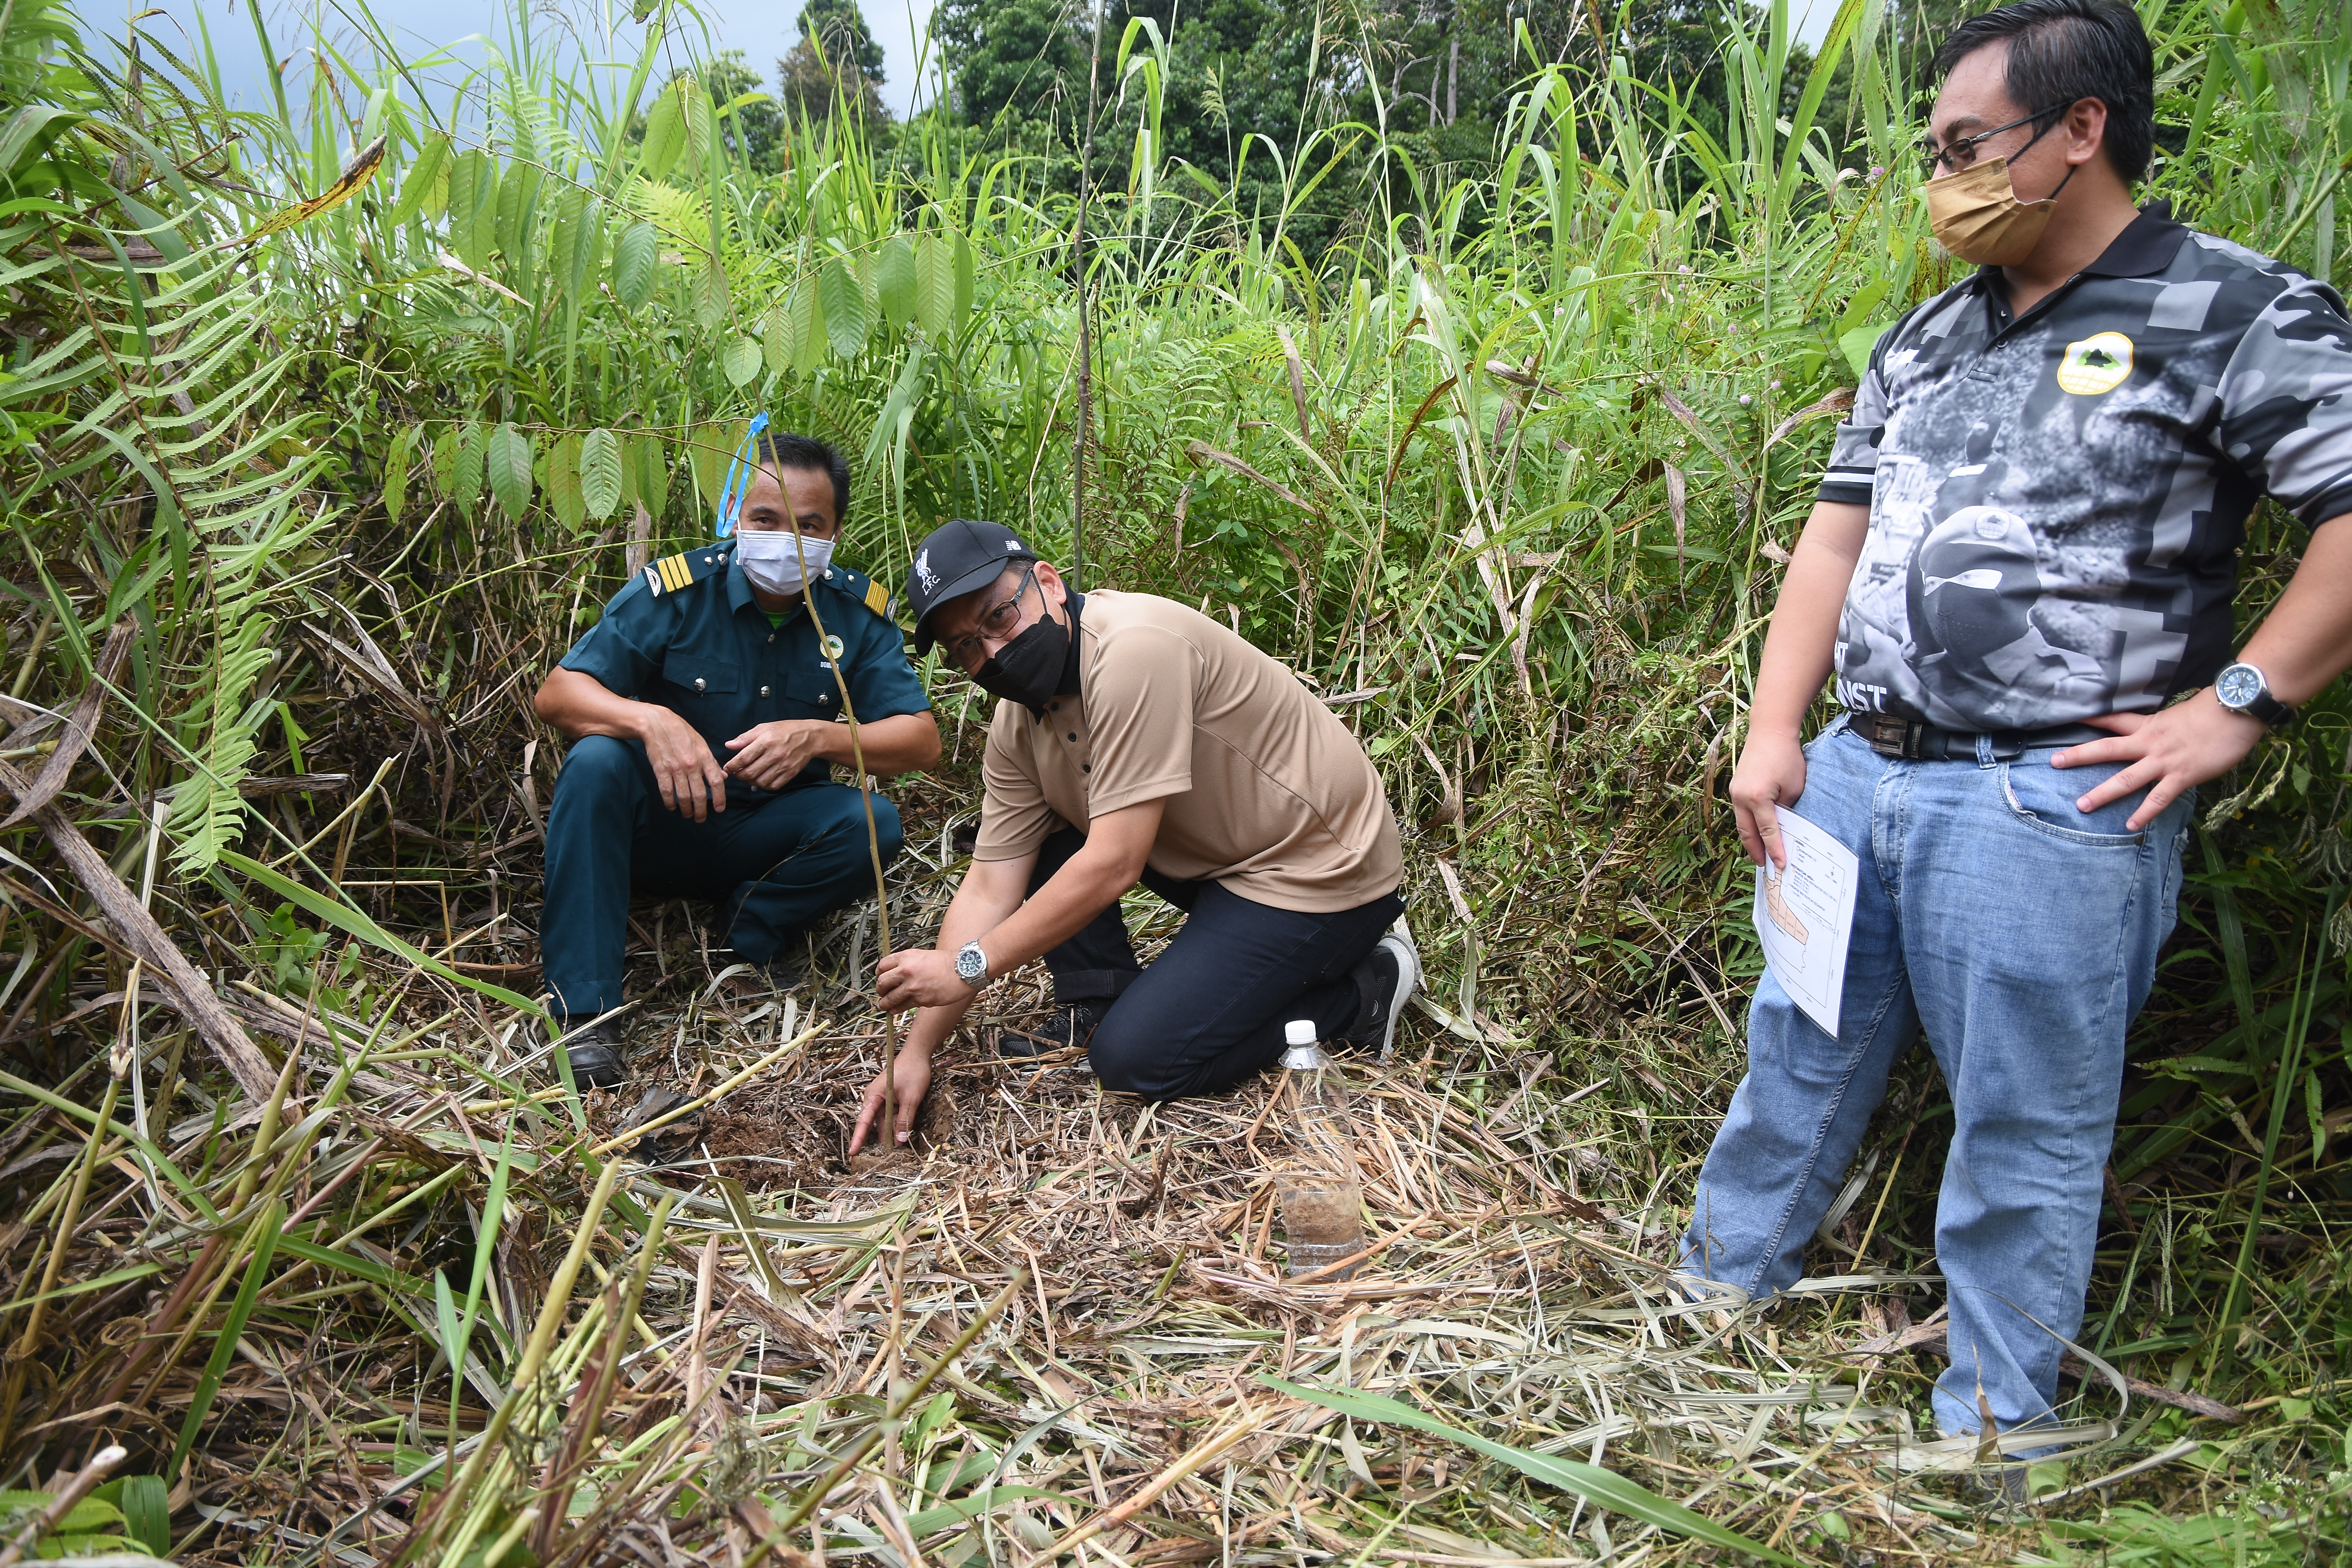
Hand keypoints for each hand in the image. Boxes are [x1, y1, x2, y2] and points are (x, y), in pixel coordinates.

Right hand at [638, 705, 728, 819]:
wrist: (657, 723)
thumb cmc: (682, 733)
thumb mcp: (701, 744)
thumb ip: (712, 762)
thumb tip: (723, 777)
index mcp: (704, 757)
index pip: (717, 782)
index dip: (720, 798)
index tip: (720, 809)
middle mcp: (692, 765)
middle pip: (700, 795)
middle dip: (702, 811)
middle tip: (701, 818)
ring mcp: (676, 769)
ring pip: (684, 797)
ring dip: (686, 810)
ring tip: (687, 815)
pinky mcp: (661, 770)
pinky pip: (667, 792)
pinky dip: (670, 803)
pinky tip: (672, 807)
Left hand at [724, 719, 838, 789]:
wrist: (810, 737)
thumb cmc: (785, 730)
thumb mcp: (764, 728)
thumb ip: (745, 738)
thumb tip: (728, 745)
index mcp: (766, 741)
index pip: (743, 758)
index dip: (731, 766)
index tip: (727, 768)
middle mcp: (774, 755)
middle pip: (749, 773)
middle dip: (739, 775)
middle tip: (737, 772)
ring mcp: (783, 766)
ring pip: (760, 782)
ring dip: (750, 781)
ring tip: (749, 775)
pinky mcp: (790, 774)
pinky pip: (772, 786)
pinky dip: (764, 785)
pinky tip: (762, 778)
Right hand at [849, 1049, 932, 1152]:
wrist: (919, 1054)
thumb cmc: (913, 1072)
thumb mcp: (911, 1098)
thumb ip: (905, 1119)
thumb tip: (900, 1140)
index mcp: (873, 1096)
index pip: (863, 1121)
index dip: (858, 1138)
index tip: (852, 1152)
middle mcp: (874, 1098)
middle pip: (872, 1123)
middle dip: (877, 1139)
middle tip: (879, 1157)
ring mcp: (882, 1098)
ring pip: (884, 1121)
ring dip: (889, 1133)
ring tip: (894, 1149)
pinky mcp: (890, 1098)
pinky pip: (890, 1115)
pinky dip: (895, 1124)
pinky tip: (901, 1136)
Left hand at [875, 947, 976, 1010]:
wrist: (963, 970)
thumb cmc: (945, 962)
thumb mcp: (922, 955)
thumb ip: (907, 962)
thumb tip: (895, 973)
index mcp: (906, 957)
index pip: (882, 966)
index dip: (879, 974)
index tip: (880, 978)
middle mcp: (906, 970)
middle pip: (882, 982)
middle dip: (880, 989)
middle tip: (881, 992)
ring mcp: (913, 986)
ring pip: (890, 998)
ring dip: (884, 1003)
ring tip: (883, 1005)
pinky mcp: (920, 999)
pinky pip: (903, 1006)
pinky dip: (896, 1009)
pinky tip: (894, 1010)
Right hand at [1728, 729, 1807, 867]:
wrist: (1769, 731)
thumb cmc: (1786, 756)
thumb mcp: (1794, 787)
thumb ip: (1786, 809)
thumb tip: (1783, 826)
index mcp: (1757, 798)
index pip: (1768, 832)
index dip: (1775, 850)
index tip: (1781, 866)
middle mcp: (1741, 797)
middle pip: (1747, 833)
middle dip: (1756, 851)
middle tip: (1764, 866)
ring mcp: (1735, 792)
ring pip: (1741, 824)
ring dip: (1750, 840)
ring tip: (1759, 854)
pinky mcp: (1735, 787)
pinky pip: (1741, 813)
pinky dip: (1748, 825)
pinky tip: (1756, 832)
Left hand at [2051, 691, 2261, 829]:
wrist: (2238, 710)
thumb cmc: (2214, 710)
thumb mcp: (2179, 713)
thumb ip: (2163, 725)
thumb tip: (2157, 732)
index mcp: (2148, 725)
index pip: (2111, 719)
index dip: (2087, 719)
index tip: (2063, 720)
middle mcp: (2149, 742)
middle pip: (2106, 749)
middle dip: (2079, 756)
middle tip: (2053, 762)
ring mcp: (2164, 760)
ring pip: (2126, 779)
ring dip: (2102, 793)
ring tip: (2081, 805)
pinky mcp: (2182, 775)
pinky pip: (2158, 798)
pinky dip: (2144, 813)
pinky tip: (2131, 825)